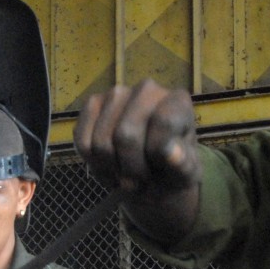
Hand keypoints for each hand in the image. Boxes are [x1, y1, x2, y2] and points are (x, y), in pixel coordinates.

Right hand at [74, 79, 201, 243]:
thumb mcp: (186, 175)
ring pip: (101, 143)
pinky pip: (83, 142)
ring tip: (126, 175)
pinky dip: (94, 165)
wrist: (152, 177)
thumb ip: (183, 165)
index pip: (163, 122)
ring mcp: (116, 94)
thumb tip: (170, 152)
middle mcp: (147, 90)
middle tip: (141, 178)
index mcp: (177, 101)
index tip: (160, 168)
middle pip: (125, 136)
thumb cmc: (172, 171)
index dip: (156, 155)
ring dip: (112, 170)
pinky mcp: (93, 105)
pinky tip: (110, 168)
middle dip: (131, 169)